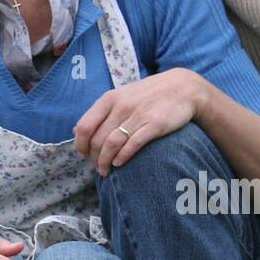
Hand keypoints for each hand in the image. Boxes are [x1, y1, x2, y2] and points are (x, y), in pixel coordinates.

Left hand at [73, 69, 204, 176]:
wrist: (183, 88)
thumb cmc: (149, 95)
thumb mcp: (122, 96)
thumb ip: (101, 112)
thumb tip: (77, 130)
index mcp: (110, 98)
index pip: (85, 126)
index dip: (80, 145)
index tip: (84, 155)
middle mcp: (121, 106)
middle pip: (97, 139)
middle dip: (94, 158)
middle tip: (97, 167)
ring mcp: (138, 115)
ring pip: (112, 144)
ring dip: (105, 161)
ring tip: (106, 171)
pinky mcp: (154, 125)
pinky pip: (132, 145)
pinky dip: (122, 157)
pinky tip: (119, 163)